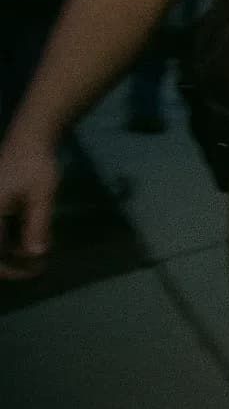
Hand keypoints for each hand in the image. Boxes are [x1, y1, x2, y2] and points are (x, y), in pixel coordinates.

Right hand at [0, 137, 59, 280]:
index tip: (35, 272)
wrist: (28, 137)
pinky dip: (7, 239)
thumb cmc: (36, 164)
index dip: (11, 270)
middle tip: (34, 268)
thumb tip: (36, 255)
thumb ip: (38, 225)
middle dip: (8, 264)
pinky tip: (27, 241)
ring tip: (34, 256)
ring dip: (8, 253)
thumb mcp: (42, 196)